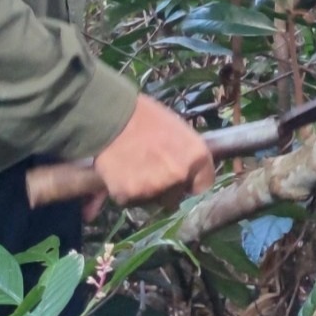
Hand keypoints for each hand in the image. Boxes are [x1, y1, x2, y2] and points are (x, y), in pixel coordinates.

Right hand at [90, 94, 214, 206]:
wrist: (111, 114)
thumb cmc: (146, 116)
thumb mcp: (177, 130)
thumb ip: (185, 155)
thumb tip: (187, 171)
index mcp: (197, 156)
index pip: (203, 186)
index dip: (190, 183)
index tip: (180, 179)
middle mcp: (180, 175)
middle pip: (175, 197)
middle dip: (165, 190)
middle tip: (150, 171)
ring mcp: (155, 187)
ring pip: (151, 200)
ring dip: (144, 191)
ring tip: (133, 169)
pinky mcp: (129, 194)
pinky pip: (129, 200)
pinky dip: (124, 190)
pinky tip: (119, 172)